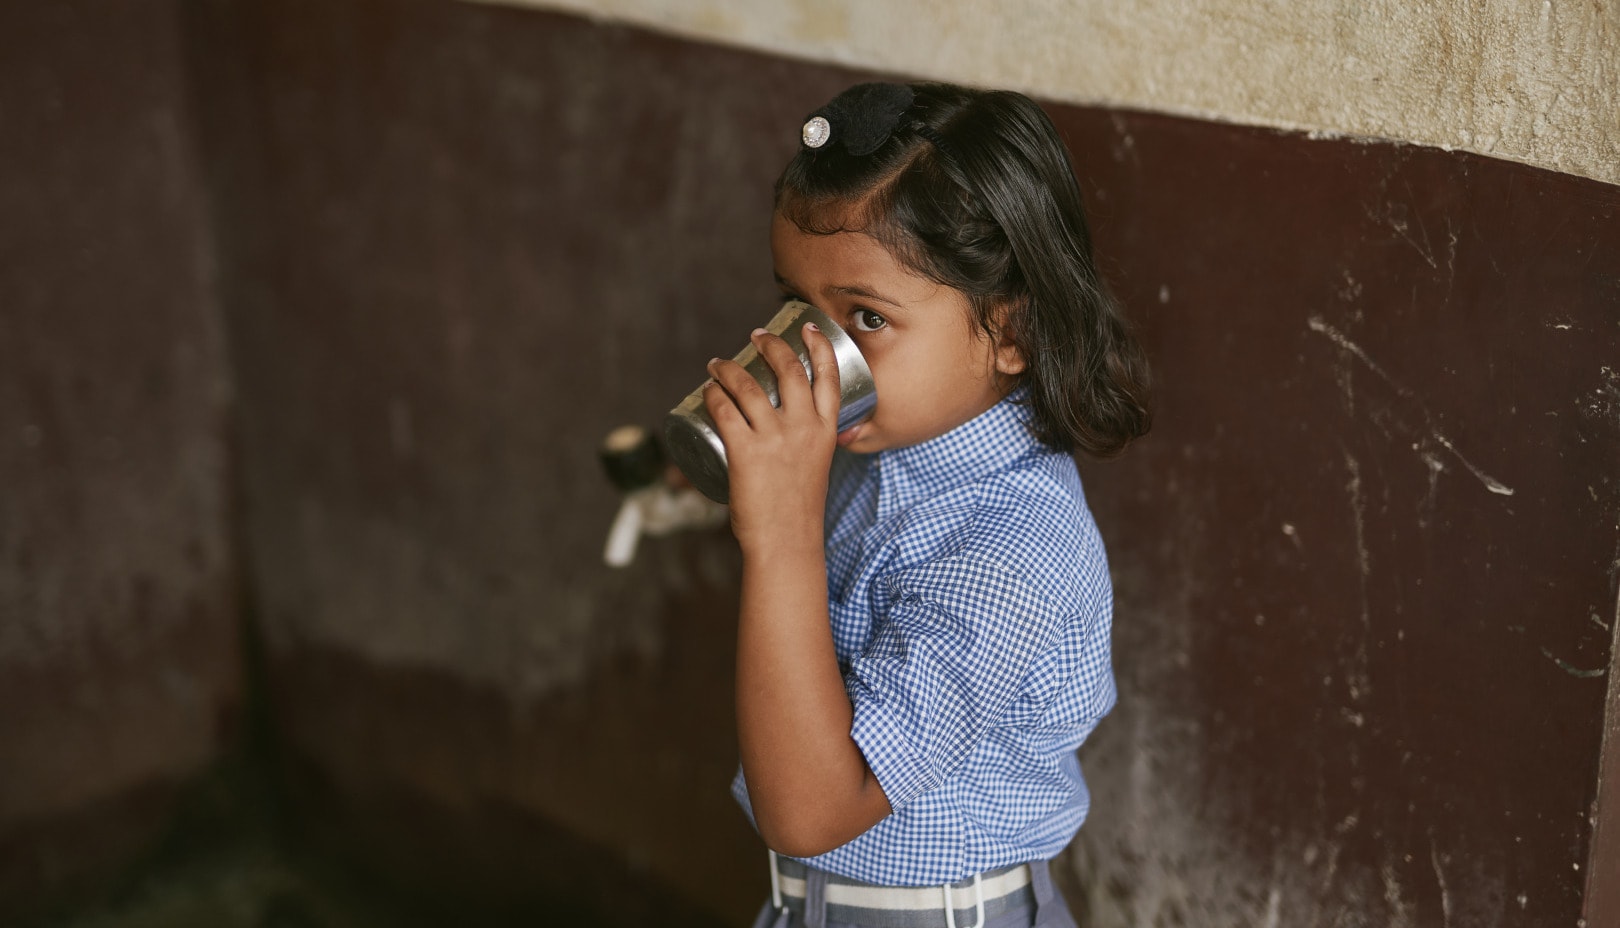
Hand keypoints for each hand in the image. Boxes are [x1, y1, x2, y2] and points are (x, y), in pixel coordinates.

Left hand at [704, 323, 841, 551]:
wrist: (786, 541)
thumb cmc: (797, 511)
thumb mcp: (815, 468)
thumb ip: (804, 445)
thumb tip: (780, 430)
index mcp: (826, 432)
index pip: (829, 377)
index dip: (819, 347)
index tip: (810, 328)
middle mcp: (803, 428)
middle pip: (789, 369)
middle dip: (770, 345)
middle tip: (755, 337)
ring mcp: (774, 438)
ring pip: (748, 385)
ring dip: (729, 368)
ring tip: (719, 364)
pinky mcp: (746, 451)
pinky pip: (724, 410)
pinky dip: (712, 395)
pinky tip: (706, 390)